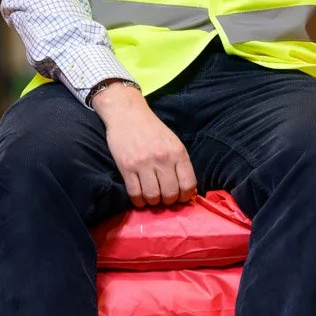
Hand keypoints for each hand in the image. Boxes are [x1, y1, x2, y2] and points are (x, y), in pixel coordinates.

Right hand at [91, 83, 196, 206]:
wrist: (127, 113)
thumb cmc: (152, 129)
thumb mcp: (173, 142)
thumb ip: (180, 164)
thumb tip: (188, 190)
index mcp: (178, 152)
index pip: (188, 184)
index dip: (185, 196)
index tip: (180, 198)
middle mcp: (163, 158)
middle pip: (170, 194)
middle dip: (168, 201)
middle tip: (164, 198)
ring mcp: (144, 163)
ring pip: (152, 196)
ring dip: (153, 202)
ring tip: (151, 197)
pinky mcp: (126, 167)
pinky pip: (135, 193)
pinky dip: (138, 201)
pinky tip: (140, 198)